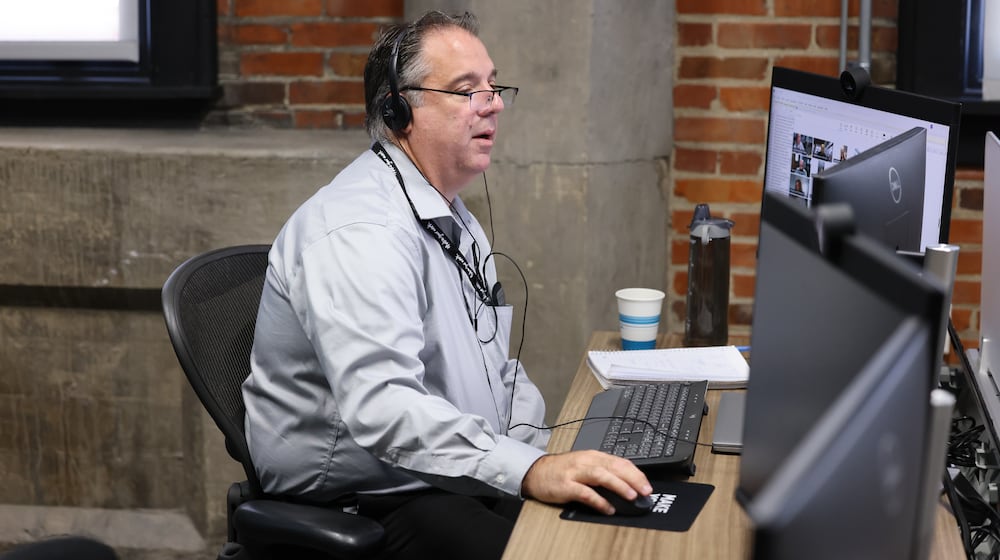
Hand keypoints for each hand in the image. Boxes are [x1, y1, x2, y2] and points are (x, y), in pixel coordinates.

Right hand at [521, 450, 651, 514]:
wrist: (536, 472)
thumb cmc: (563, 470)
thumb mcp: (585, 465)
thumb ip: (604, 471)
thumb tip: (628, 483)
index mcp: (593, 456)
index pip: (620, 461)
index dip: (636, 473)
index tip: (647, 485)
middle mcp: (586, 462)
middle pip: (613, 466)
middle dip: (632, 478)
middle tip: (645, 490)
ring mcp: (575, 473)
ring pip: (601, 476)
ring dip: (618, 485)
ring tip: (631, 496)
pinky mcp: (565, 485)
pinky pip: (585, 492)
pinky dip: (598, 500)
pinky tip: (607, 508)